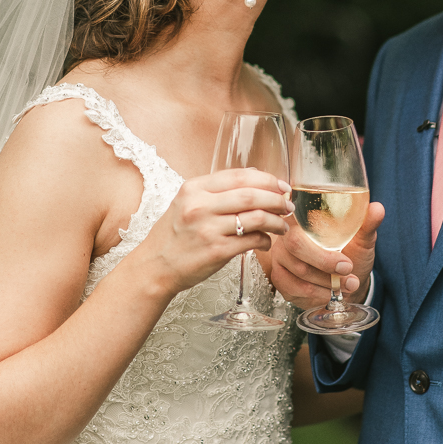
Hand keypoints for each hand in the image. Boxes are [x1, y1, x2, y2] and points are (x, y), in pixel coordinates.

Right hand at [137, 168, 292, 298]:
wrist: (154, 267)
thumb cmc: (174, 235)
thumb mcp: (187, 203)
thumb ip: (216, 189)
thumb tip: (255, 176)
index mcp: (193, 188)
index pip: (238, 176)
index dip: (265, 179)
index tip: (280, 185)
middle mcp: (200, 206)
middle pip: (250, 195)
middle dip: (276, 199)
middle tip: (288, 204)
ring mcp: (207, 228)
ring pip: (255, 218)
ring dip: (275, 220)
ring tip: (282, 225)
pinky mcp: (216, 251)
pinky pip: (251, 240)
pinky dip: (265, 240)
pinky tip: (266, 241)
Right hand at [270, 201, 383, 310]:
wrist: (346, 278)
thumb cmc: (351, 252)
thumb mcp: (361, 239)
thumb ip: (367, 224)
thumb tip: (378, 208)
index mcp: (304, 218)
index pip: (300, 220)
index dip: (320, 245)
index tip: (346, 263)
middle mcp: (286, 234)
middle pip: (295, 245)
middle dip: (325, 263)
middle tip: (348, 271)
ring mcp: (280, 257)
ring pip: (298, 271)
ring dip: (326, 283)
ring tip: (349, 286)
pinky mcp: (279, 278)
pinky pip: (294, 289)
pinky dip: (317, 294)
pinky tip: (331, 294)